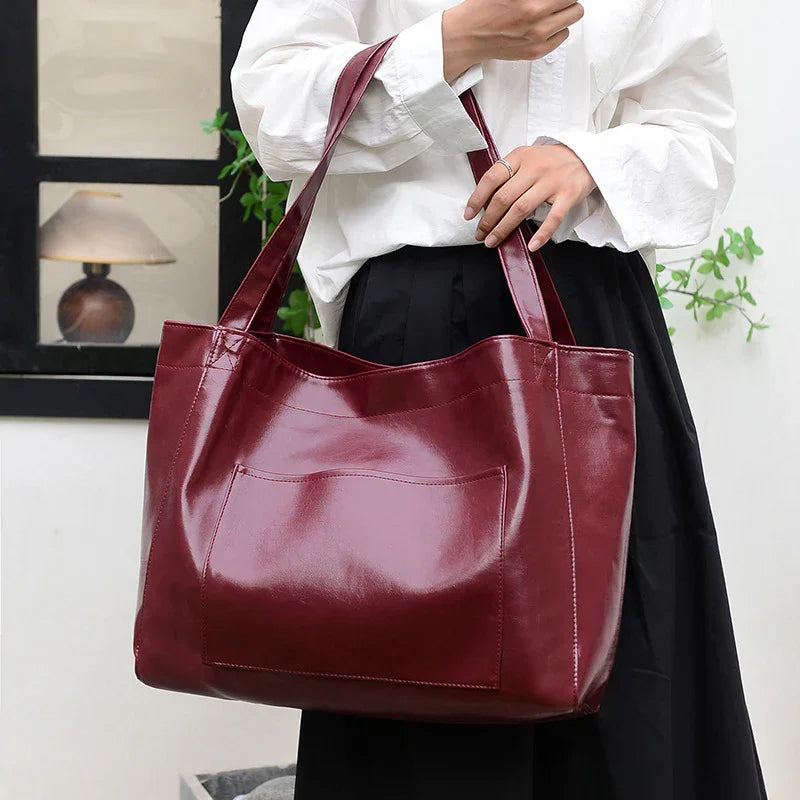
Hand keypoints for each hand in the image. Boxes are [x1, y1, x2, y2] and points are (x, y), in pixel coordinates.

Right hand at [442, 0, 583, 81]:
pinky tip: (544, 25)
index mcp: (530, 0)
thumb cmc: (483, 10)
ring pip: (572, 18)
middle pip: (574, 2)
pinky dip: (557, 29)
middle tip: (556, 1)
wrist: (469, 35)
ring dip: (564, 12)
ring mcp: (537, 37)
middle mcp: (536, 16)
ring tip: (551, 11)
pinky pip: (562, 36)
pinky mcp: (536, 51)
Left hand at [464, 143, 595, 250]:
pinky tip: (531, 245)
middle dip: (488, 219)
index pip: (492, 177)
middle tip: (480, 234)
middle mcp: (535, 168)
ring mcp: (552, 181)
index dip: (477, 198)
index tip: (469, 215)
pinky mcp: (568, 195)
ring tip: (493, 241)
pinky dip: (541, 234)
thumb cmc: (551, 162)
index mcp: (521, 157)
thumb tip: (485, 202)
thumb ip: (510, 175)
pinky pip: (553, 218)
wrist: (587, 155)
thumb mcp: (528, 158)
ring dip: (504, 228)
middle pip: (504, 197)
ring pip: (522, 209)